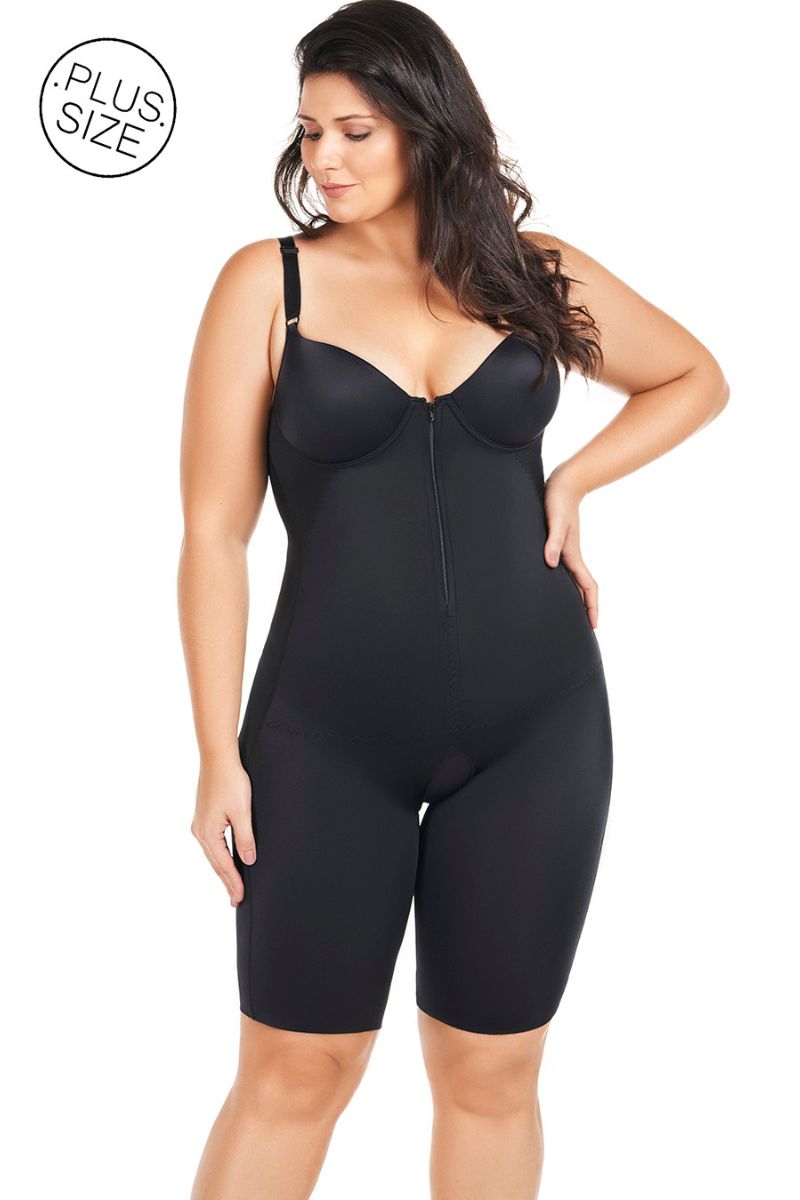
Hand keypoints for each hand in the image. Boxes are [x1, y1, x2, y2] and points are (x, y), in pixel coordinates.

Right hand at [190, 753, 255, 906]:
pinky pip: (212, 844)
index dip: (233, 883)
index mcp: (208, 833)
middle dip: (227, 882)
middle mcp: (200, 831)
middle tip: (236, 901)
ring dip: (223, 870)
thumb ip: (245, 838)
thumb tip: (247, 861)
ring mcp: (200, 824)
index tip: (240, 899)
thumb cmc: (231, 782)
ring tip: (232, 886)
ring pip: (213, 855)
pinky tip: (225, 860)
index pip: (224, 865)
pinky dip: (219, 856)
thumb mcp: (242, 811)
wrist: (217, 759)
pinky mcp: (204, 817)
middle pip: (215, 864)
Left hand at [543, 465, 599, 628]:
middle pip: (584, 588)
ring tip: (574, 614)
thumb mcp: (554, 521)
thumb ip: (553, 541)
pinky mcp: (561, 544)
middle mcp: (571, 556)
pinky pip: (567, 570)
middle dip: (587, 608)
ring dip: (579, 597)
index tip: (593, 625)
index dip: (591, 606)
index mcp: (572, 555)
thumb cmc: (557, 501)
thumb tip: (552, 563)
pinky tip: (558, 586)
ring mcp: (567, 551)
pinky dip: (568, 583)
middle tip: (585, 628)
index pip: (587, 586)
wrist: (563, 483)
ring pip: (576, 580)